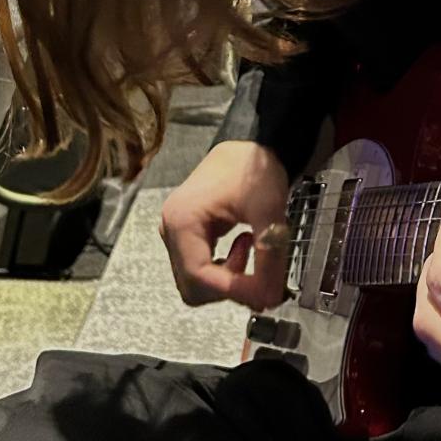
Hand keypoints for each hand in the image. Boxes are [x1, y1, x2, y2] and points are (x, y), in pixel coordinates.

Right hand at [161, 139, 291, 309]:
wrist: (252, 142)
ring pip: (196, 281)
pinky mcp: (186, 234)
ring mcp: (175, 232)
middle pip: (193, 286)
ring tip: (251, 247)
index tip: (265, 293)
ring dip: (227, 278)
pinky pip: (200, 267)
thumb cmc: (254, 168)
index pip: (199, 277)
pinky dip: (223, 268)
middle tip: (260, 270)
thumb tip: (270, 298)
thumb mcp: (268, 210)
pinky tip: (243, 245)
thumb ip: (269, 254)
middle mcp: (170, 229)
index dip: (233, 291)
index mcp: (182, 222)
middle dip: (229, 287)